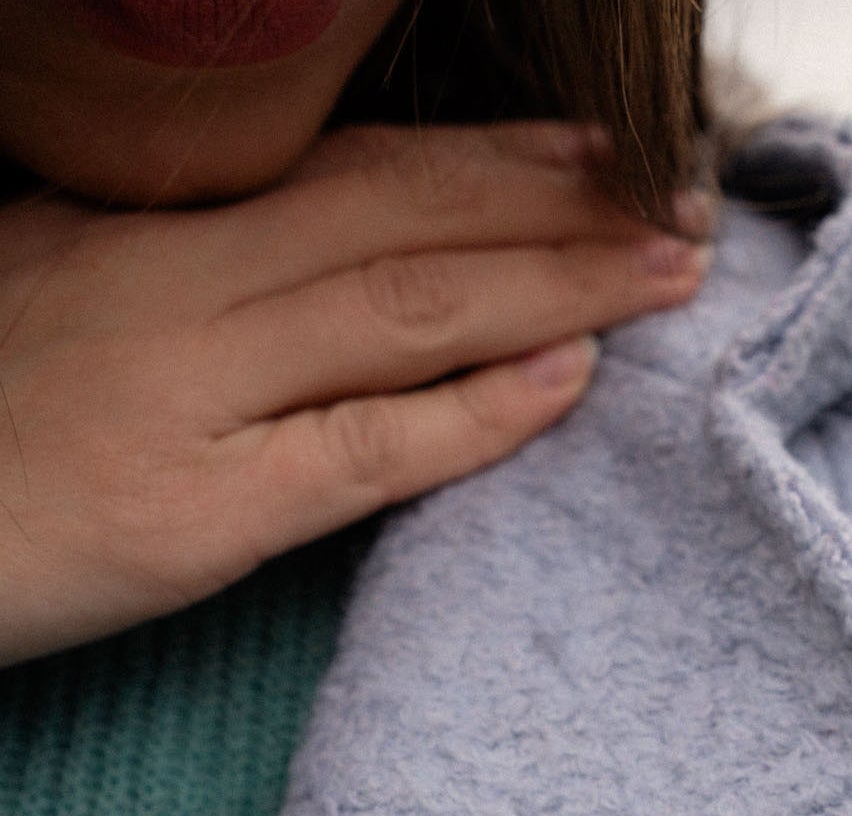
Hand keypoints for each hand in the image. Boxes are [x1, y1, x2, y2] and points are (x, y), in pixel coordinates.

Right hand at [0, 120, 712, 666]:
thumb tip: (276, 224)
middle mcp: (179, 290)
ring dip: (554, 284)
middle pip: (404, 217)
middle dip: (555, 202)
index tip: (594, 148)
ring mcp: (192, 396)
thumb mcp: (43, 275)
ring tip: (661, 270)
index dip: (488, 156)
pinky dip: (475, 413)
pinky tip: (570, 380)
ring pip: (407, 310)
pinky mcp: (199, 515)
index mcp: (147, 227)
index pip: (351, 168)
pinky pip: (366, 449)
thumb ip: (162, 245)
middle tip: (672, 197)